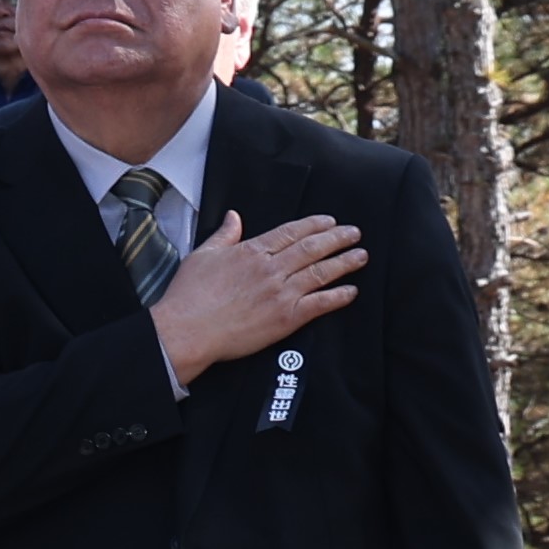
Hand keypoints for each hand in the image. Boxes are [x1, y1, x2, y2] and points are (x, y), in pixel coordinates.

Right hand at [146, 210, 363, 385]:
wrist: (187, 331)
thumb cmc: (188, 296)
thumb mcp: (202, 256)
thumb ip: (224, 236)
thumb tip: (234, 217)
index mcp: (251, 252)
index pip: (291, 232)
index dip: (314, 225)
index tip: (330, 221)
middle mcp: (271, 269)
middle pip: (312, 248)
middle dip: (337, 238)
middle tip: (354, 233)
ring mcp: (281, 293)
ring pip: (321, 272)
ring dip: (345, 262)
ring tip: (360, 256)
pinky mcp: (286, 318)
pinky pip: (320, 303)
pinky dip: (338, 296)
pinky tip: (351, 291)